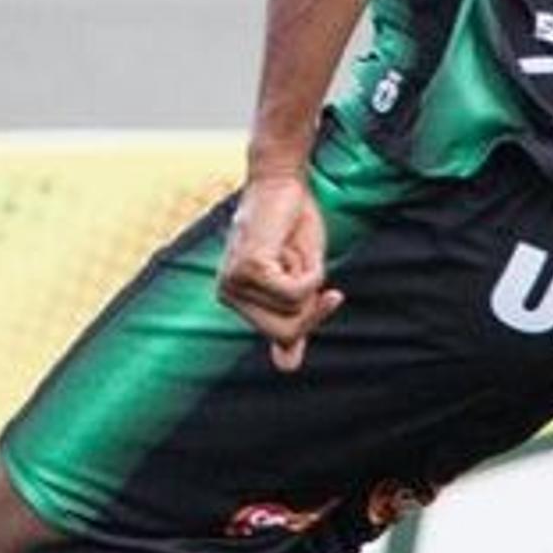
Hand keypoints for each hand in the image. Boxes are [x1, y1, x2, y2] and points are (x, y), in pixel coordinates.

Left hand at [214, 168, 340, 369]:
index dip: (311, 318)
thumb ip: (291, 322)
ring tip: (290, 250)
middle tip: (303, 266)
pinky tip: (289, 245)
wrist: (283, 184)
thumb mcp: (297, 282)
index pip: (283, 337)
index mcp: (235, 299)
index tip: (326, 293)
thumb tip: (287, 368)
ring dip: (310, 279)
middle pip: (288, 331)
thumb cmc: (292, 227)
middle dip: (312, 304)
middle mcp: (227, 294)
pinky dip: (309, 270)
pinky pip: (298, 291)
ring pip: (296, 310)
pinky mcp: (248, 269)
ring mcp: (233, 282)